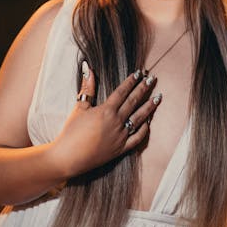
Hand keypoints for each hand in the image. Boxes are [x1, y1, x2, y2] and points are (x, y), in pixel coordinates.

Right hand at [50, 64, 161, 178]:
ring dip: (149, 107)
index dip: (131, 81)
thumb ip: (87, 87)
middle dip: (143, 89)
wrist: (68, 157)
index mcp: (106, 110)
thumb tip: (88, 68)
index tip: (139, 73)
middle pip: (133, 102)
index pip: (122, 92)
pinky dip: (144, 129)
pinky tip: (148, 122)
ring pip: (139, 118)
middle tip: (152, 79)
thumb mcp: (79, 107)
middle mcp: (117, 122)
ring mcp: (121, 136)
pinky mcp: (121, 149)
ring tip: (158, 97)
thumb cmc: (71, 132)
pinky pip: (137, 138)